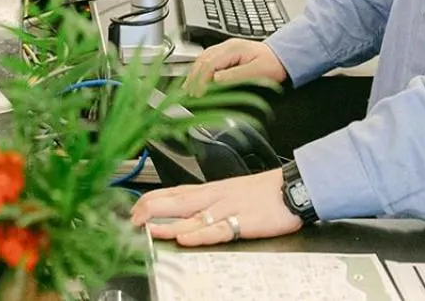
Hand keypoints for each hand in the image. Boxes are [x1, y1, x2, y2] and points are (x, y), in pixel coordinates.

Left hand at [130, 170, 301, 246]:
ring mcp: (227, 208)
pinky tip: (184, 237)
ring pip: (191, 215)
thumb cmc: (263, 192)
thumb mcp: (230, 191)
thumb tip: (186, 209)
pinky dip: (198, 233)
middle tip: (132, 219)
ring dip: (167, 222)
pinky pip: (216, 229)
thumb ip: (208, 200)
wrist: (292, 188)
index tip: (135, 209)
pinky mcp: (241, 222)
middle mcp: (214, 196)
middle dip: (151, 209)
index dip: (152, 200)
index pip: (174, 191)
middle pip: (176, 201)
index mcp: (211, 189)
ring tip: (147, 228)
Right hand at [184, 38, 288, 94]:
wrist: (283, 56)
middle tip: (188, 94)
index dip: (202, 80)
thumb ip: (235, 76)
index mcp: (234, 49)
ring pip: (202, 58)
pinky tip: (196, 79)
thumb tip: (215, 80)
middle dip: (193, 77)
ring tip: (187, 88)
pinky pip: (207, 60)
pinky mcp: (225, 53)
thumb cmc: (273, 64)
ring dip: (193, 74)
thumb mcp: (257, 72)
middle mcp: (227, 46)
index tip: (198, 94)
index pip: (210, 64)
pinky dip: (199, 70)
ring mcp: (225, 48)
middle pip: (202, 60)